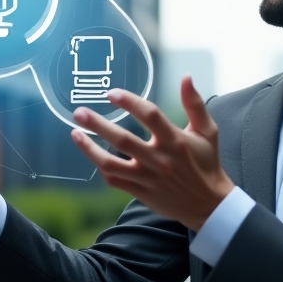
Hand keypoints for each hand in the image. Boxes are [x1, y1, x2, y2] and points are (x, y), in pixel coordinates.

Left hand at [71, 77, 232, 230]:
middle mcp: (159, 159)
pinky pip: (114, 181)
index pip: (150, 116)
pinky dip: (101, 168)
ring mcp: (148, 178)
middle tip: (79, 112)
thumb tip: (186, 77)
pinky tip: (91, 153)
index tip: (112, 93)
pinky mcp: (141, 192)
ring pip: (112, 164)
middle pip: (123, 140)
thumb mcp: (207, 131)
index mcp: (175, 140)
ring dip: (90, 149)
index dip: (130, 102)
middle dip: (98, 125)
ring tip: (74, 133)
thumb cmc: (207, 163)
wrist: (208, 204)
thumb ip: (194, 103)